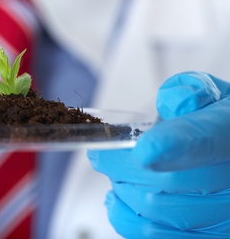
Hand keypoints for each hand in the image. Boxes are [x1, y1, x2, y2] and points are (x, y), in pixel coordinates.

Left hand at [88, 71, 229, 237]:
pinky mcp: (206, 234)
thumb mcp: (212, 96)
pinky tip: (117, 198)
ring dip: (122, 189)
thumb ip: (191, 93)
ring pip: (155, 209)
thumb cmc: (217, 124)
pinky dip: (126, 217)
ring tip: (116, 173)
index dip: (173, 145)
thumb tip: (172, 103)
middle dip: (121, 166)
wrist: (229, 152)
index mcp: (228, 134)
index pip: (204, 140)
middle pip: (167, 180)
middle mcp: (229, 177)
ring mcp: (221, 213)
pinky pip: (154, 234)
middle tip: (101, 155)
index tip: (144, 148)